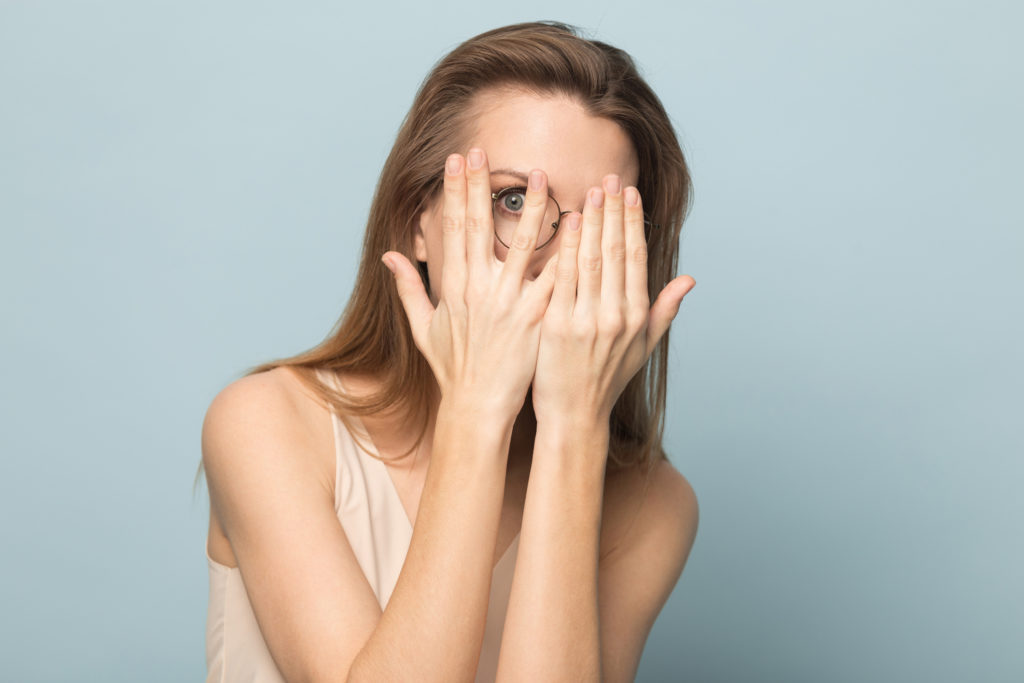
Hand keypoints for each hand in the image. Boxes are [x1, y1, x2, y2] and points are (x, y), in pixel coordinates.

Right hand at [383, 148, 557, 417]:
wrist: (478, 405)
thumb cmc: (453, 369)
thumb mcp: (423, 327)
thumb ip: (408, 287)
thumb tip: (390, 255)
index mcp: (454, 286)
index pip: (453, 227)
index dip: (455, 191)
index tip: (457, 160)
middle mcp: (480, 288)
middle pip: (479, 226)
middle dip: (480, 185)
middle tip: (484, 150)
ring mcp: (509, 301)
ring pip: (523, 244)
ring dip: (531, 206)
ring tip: (539, 174)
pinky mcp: (537, 317)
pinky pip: (554, 277)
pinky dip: (565, 250)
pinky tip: (577, 223)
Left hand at [531, 174, 695, 425]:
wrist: (574, 415)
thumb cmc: (607, 380)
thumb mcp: (643, 347)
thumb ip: (664, 310)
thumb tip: (689, 280)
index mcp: (636, 315)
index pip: (636, 257)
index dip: (633, 222)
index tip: (628, 192)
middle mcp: (615, 315)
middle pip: (615, 251)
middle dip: (612, 212)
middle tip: (608, 179)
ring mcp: (586, 320)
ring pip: (590, 259)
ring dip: (590, 222)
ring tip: (588, 192)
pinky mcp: (557, 326)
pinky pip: (561, 280)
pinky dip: (564, 249)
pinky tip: (563, 224)